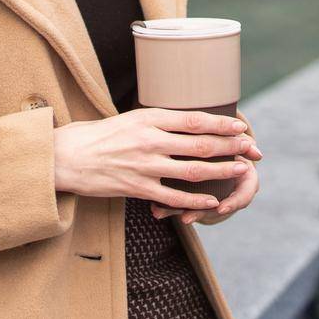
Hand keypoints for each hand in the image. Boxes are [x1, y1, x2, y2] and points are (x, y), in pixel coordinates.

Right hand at [51, 108, 255, 211]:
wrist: (66, 157)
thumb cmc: (99, 135)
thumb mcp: (130, 118)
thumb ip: (158, 120)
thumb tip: (188, 121)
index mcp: (149, 118)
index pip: (194, 119)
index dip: (221, 124)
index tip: (240, 126)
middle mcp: (150, 140)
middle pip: (200, 144)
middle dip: (230, 147)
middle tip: (251, 148)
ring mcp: (145, 165)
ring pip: (192, 170)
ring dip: (221, 171)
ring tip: (241, 170)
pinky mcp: (136, 188)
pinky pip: (173, 196)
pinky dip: (195, 200)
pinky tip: (213, 200)